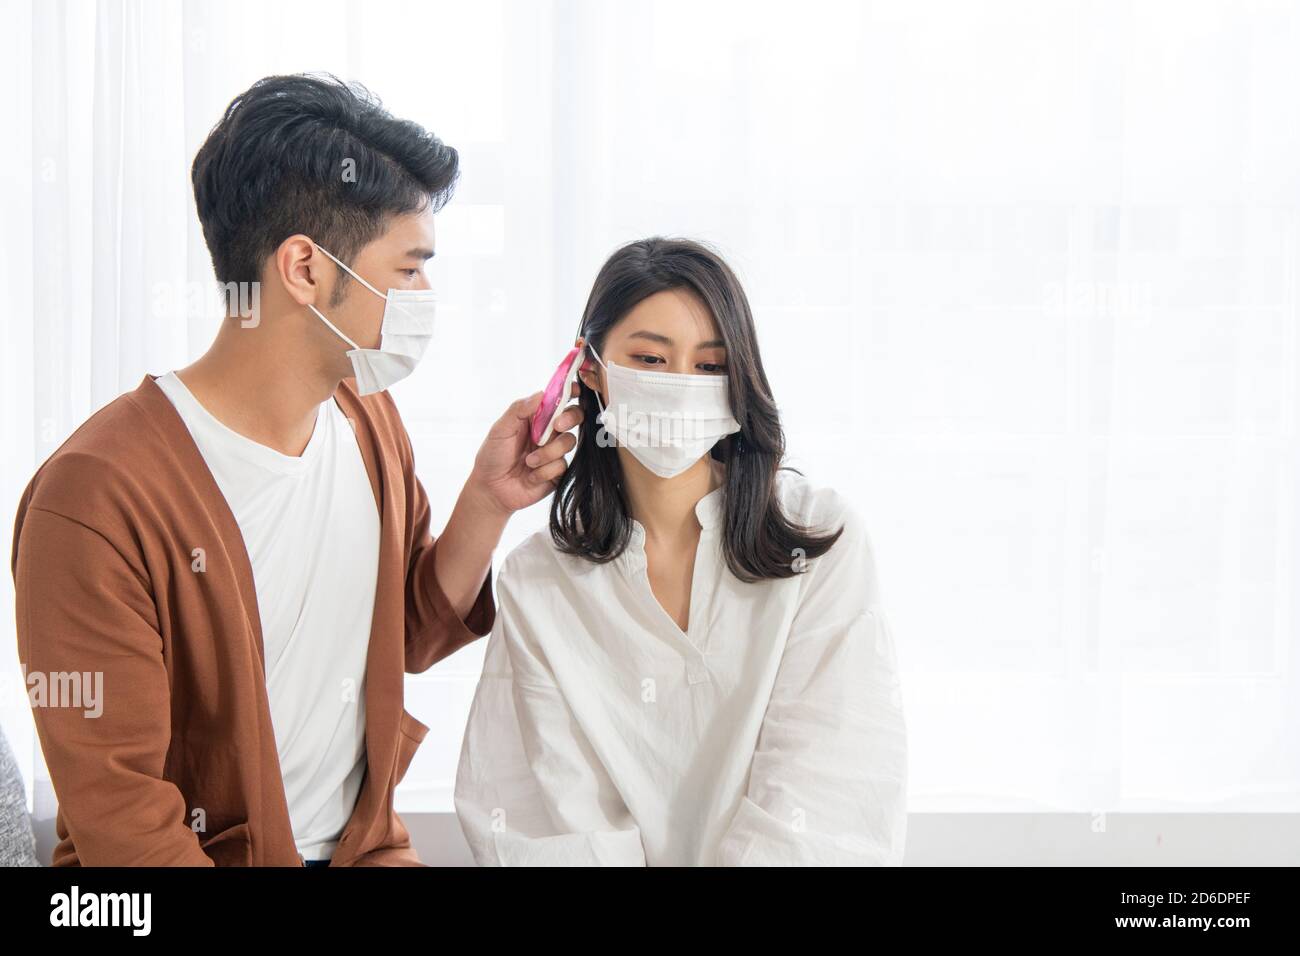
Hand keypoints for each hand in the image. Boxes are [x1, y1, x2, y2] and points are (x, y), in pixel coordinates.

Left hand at [467, 381, 583, 515]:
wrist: (492, 490)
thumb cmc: (492, 457)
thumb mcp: (500, 430)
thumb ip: (518, 410)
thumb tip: (540, 394)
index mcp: (535, 417)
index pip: (557, 400)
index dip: (569, 392)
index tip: (574, 390)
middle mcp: (548, 432)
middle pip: (574, 416)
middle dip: (569, 418)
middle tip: (556, 426)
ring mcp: (555, 451)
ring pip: (568, 442)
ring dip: (547, 453)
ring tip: (528, 462)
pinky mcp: (558, 471)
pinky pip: (562, 465)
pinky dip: (544, 471)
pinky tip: (531, 477)